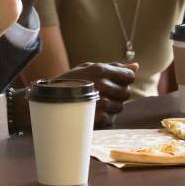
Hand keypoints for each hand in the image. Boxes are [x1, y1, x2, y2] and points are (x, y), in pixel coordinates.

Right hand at [12, 62, 137, 131]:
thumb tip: (136, 65)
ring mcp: (101, 103)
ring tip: (96, 103)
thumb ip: (115, 66)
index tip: (116, 81)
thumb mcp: (90, 67)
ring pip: (120, 107)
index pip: (128, 76)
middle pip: (126, 92)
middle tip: (102, 93)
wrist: (48, 101)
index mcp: (101, 70)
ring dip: (112, 106)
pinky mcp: (98, 119)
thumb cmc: (70, 82)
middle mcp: (103, 86)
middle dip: (117, 93)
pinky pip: (112, 119)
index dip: (124, 79)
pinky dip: (106, 117)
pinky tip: (93, 112)